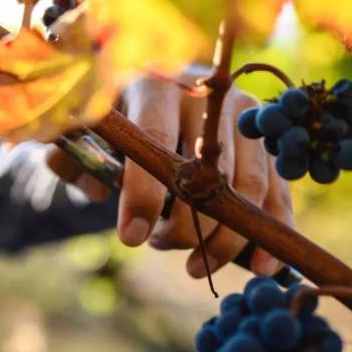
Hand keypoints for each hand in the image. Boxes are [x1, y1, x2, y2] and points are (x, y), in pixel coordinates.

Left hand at [47, 73, 292, 278]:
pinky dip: (273, 229)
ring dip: (226, 238)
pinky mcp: (265, 137)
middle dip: (186, 225)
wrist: (157, 86)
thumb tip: (98, 192)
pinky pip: (278, 189)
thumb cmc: (116, 118)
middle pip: (207, 171)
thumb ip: (72, 160)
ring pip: (247, 186)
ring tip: (196, 266)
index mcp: (154, 85)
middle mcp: (205, 96)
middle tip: (160, 246)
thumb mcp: (83, 132)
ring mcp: (243, 113)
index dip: (145, 194)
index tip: (132, 239)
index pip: (157, 142)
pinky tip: (262, 267)